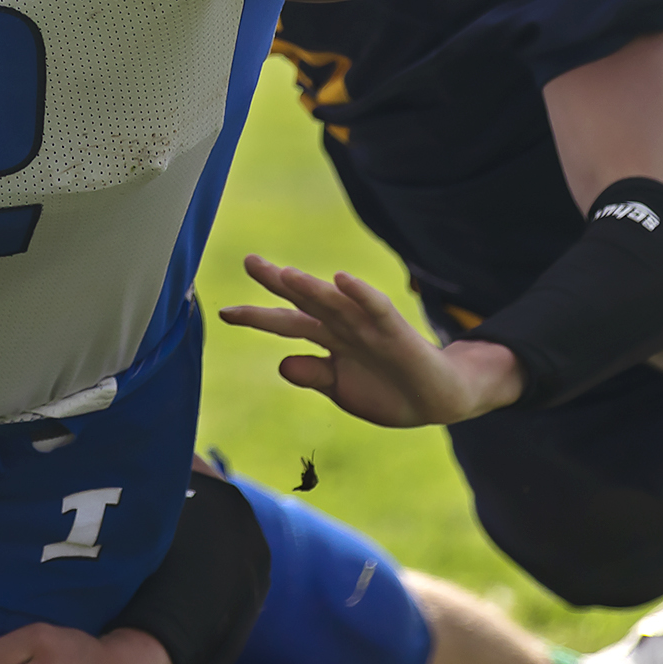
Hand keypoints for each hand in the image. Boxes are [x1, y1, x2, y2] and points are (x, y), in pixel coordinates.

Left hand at [219, 256, 523, 426]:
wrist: (439, 401)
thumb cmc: (388, 391)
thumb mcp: (342, 390)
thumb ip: (313, 375)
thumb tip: (283, 364)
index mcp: (328, 340)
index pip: (286, 323)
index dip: (257, 317)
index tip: (224, 312)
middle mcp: (344, 327)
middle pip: (306, 301)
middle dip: (277, 283)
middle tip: (250, 262)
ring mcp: (369, 327)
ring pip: (335, 303)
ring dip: (311, 288)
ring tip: (285, 274)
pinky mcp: (396, 333)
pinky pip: (377, 310)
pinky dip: (360, 294)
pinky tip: (344, 279)